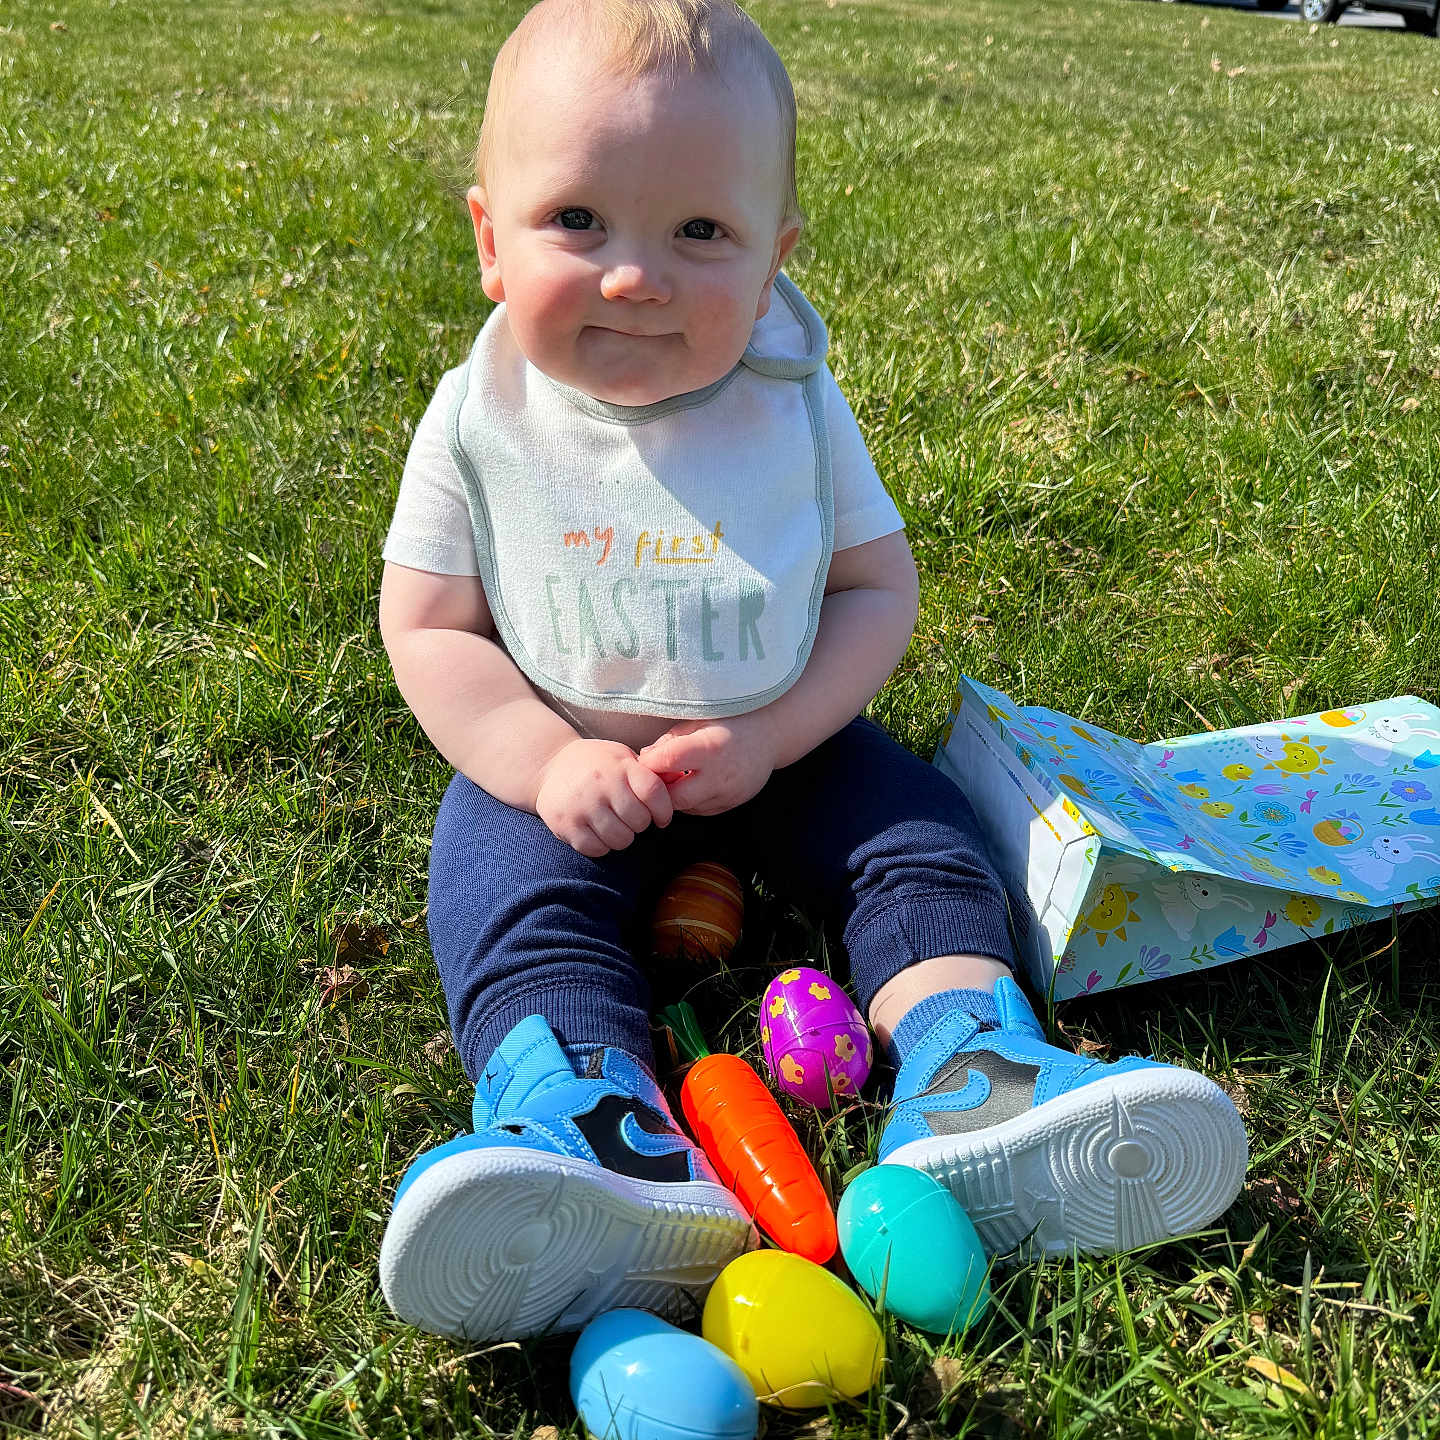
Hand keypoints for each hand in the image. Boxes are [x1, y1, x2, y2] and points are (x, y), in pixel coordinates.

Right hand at [534, 739, 673, 856]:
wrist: (550, 766)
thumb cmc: (597, 764)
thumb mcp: (622, 757)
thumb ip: (647, 773)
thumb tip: (679, 782)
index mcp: (620, 767)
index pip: (653, 792)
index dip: (664, 810)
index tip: (661, 817)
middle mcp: (601, 785)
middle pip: (639, 821)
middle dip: (640, 824)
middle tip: (630, 817)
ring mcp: (582, 806)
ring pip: (620, 839)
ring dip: (622, 837)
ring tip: (614, 824)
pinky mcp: (566, 825)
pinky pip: (596, 849)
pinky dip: (602, 846)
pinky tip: (598, 832)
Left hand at [638, 712, 778, 815]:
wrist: (770, 735)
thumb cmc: (730, 722)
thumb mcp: (699, 721)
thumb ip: (670, 741)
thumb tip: (643, 759)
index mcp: (710, 747)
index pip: (666, 762)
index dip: (648, 763)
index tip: (642, 760)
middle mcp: (720, 775)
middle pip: (674, 797)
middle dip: (659, 789)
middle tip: (656, 775)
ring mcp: (728, 793)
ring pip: (686, 807)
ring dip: (674, 796)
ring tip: (676, 775)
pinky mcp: (731, 804)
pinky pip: (700, 810)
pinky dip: (690, 800)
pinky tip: (693, 782)